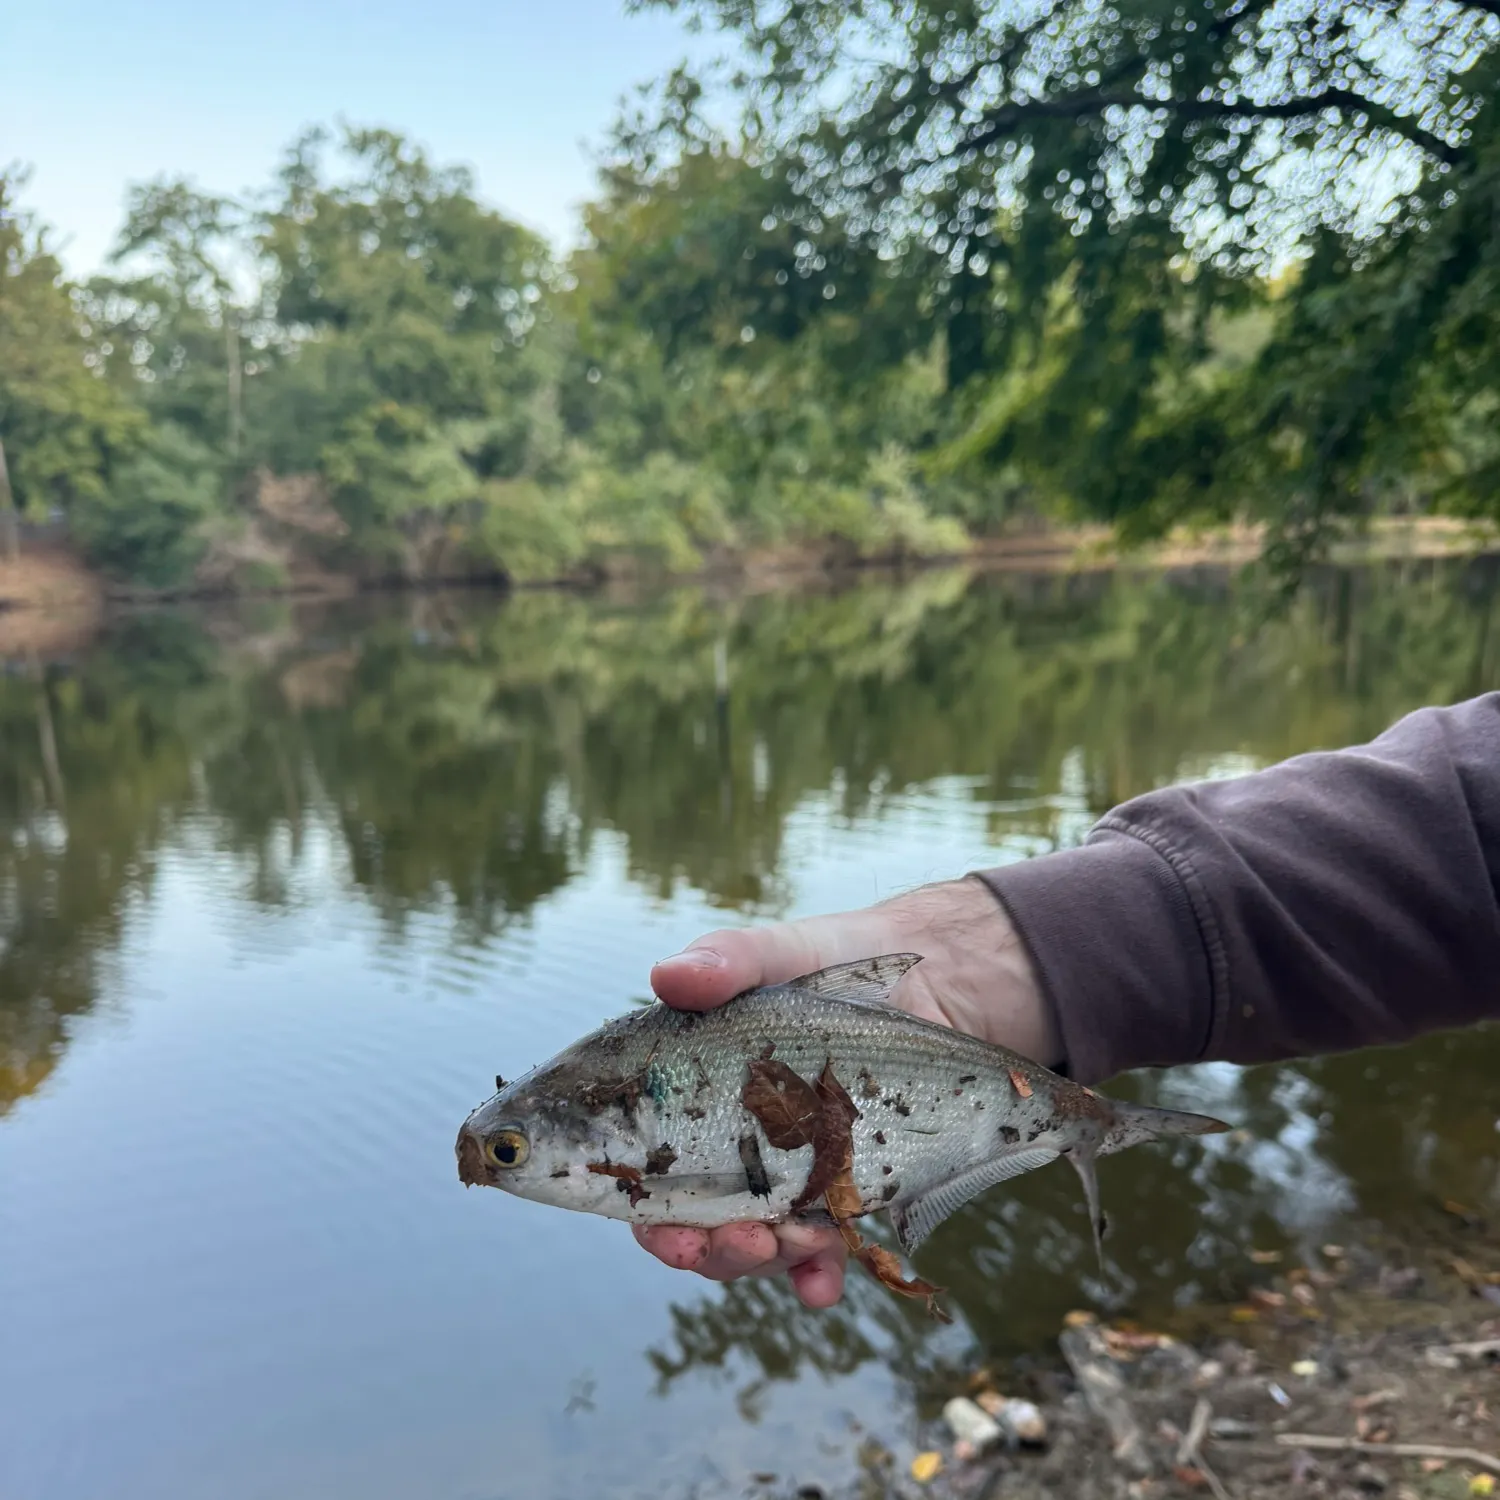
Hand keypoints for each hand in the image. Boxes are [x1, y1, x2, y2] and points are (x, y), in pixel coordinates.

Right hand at [633, 876, 1055, 1307]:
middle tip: (740, 1241)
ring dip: (767, 1259)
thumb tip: (667, 976)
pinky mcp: (846, 1188)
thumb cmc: (837, 961)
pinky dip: (818, 1274)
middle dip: (712, 1248)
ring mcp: (792, 1172)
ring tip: (797, 1243)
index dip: (648, 1209)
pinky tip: (823, 1285)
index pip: (654, 1167)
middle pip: (702, 1221)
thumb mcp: (779, 953)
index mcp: (698, 1095)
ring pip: (760, 1242)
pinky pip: (825, 1245)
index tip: (665, 1227)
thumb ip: (727, 960)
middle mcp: (737, 1144)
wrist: (934, 981)